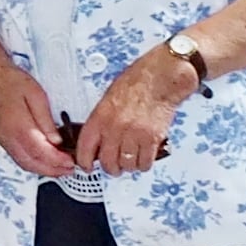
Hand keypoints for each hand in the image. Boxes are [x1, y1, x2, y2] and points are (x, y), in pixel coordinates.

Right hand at [0, 73, 74, 178]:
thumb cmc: (12, 81)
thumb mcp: (37, 95)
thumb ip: (46, 120)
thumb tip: (56, 141)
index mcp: (17, 125)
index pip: (40, 151)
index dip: (57, 161)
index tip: (71, 163)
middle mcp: (7, 136)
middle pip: (31, 163)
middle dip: (52, 170)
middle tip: (68, 169)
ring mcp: (3, 139)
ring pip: (24, 163)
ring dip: (43, 170)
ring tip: (60, 168)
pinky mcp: (2, 138)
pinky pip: (18, 157)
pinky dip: (33, 163)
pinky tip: (44, 160)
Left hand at [73, 52, 193, 178]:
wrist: (161, 78)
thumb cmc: (136, 82)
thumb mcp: (109, 98)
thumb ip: (102, 120)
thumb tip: (99, 140)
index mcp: (101, 116)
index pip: (85, 147)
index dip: (84, 161)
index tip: (87, 166)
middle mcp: (116, 128)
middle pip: (108, 162)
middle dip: (110, 168)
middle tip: (114, 166)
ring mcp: (134, 135)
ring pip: (127, 165)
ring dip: (128, 166)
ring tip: (130, 159)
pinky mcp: (152, 139)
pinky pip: (144, 162)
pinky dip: (143, 164)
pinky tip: (143, 157)